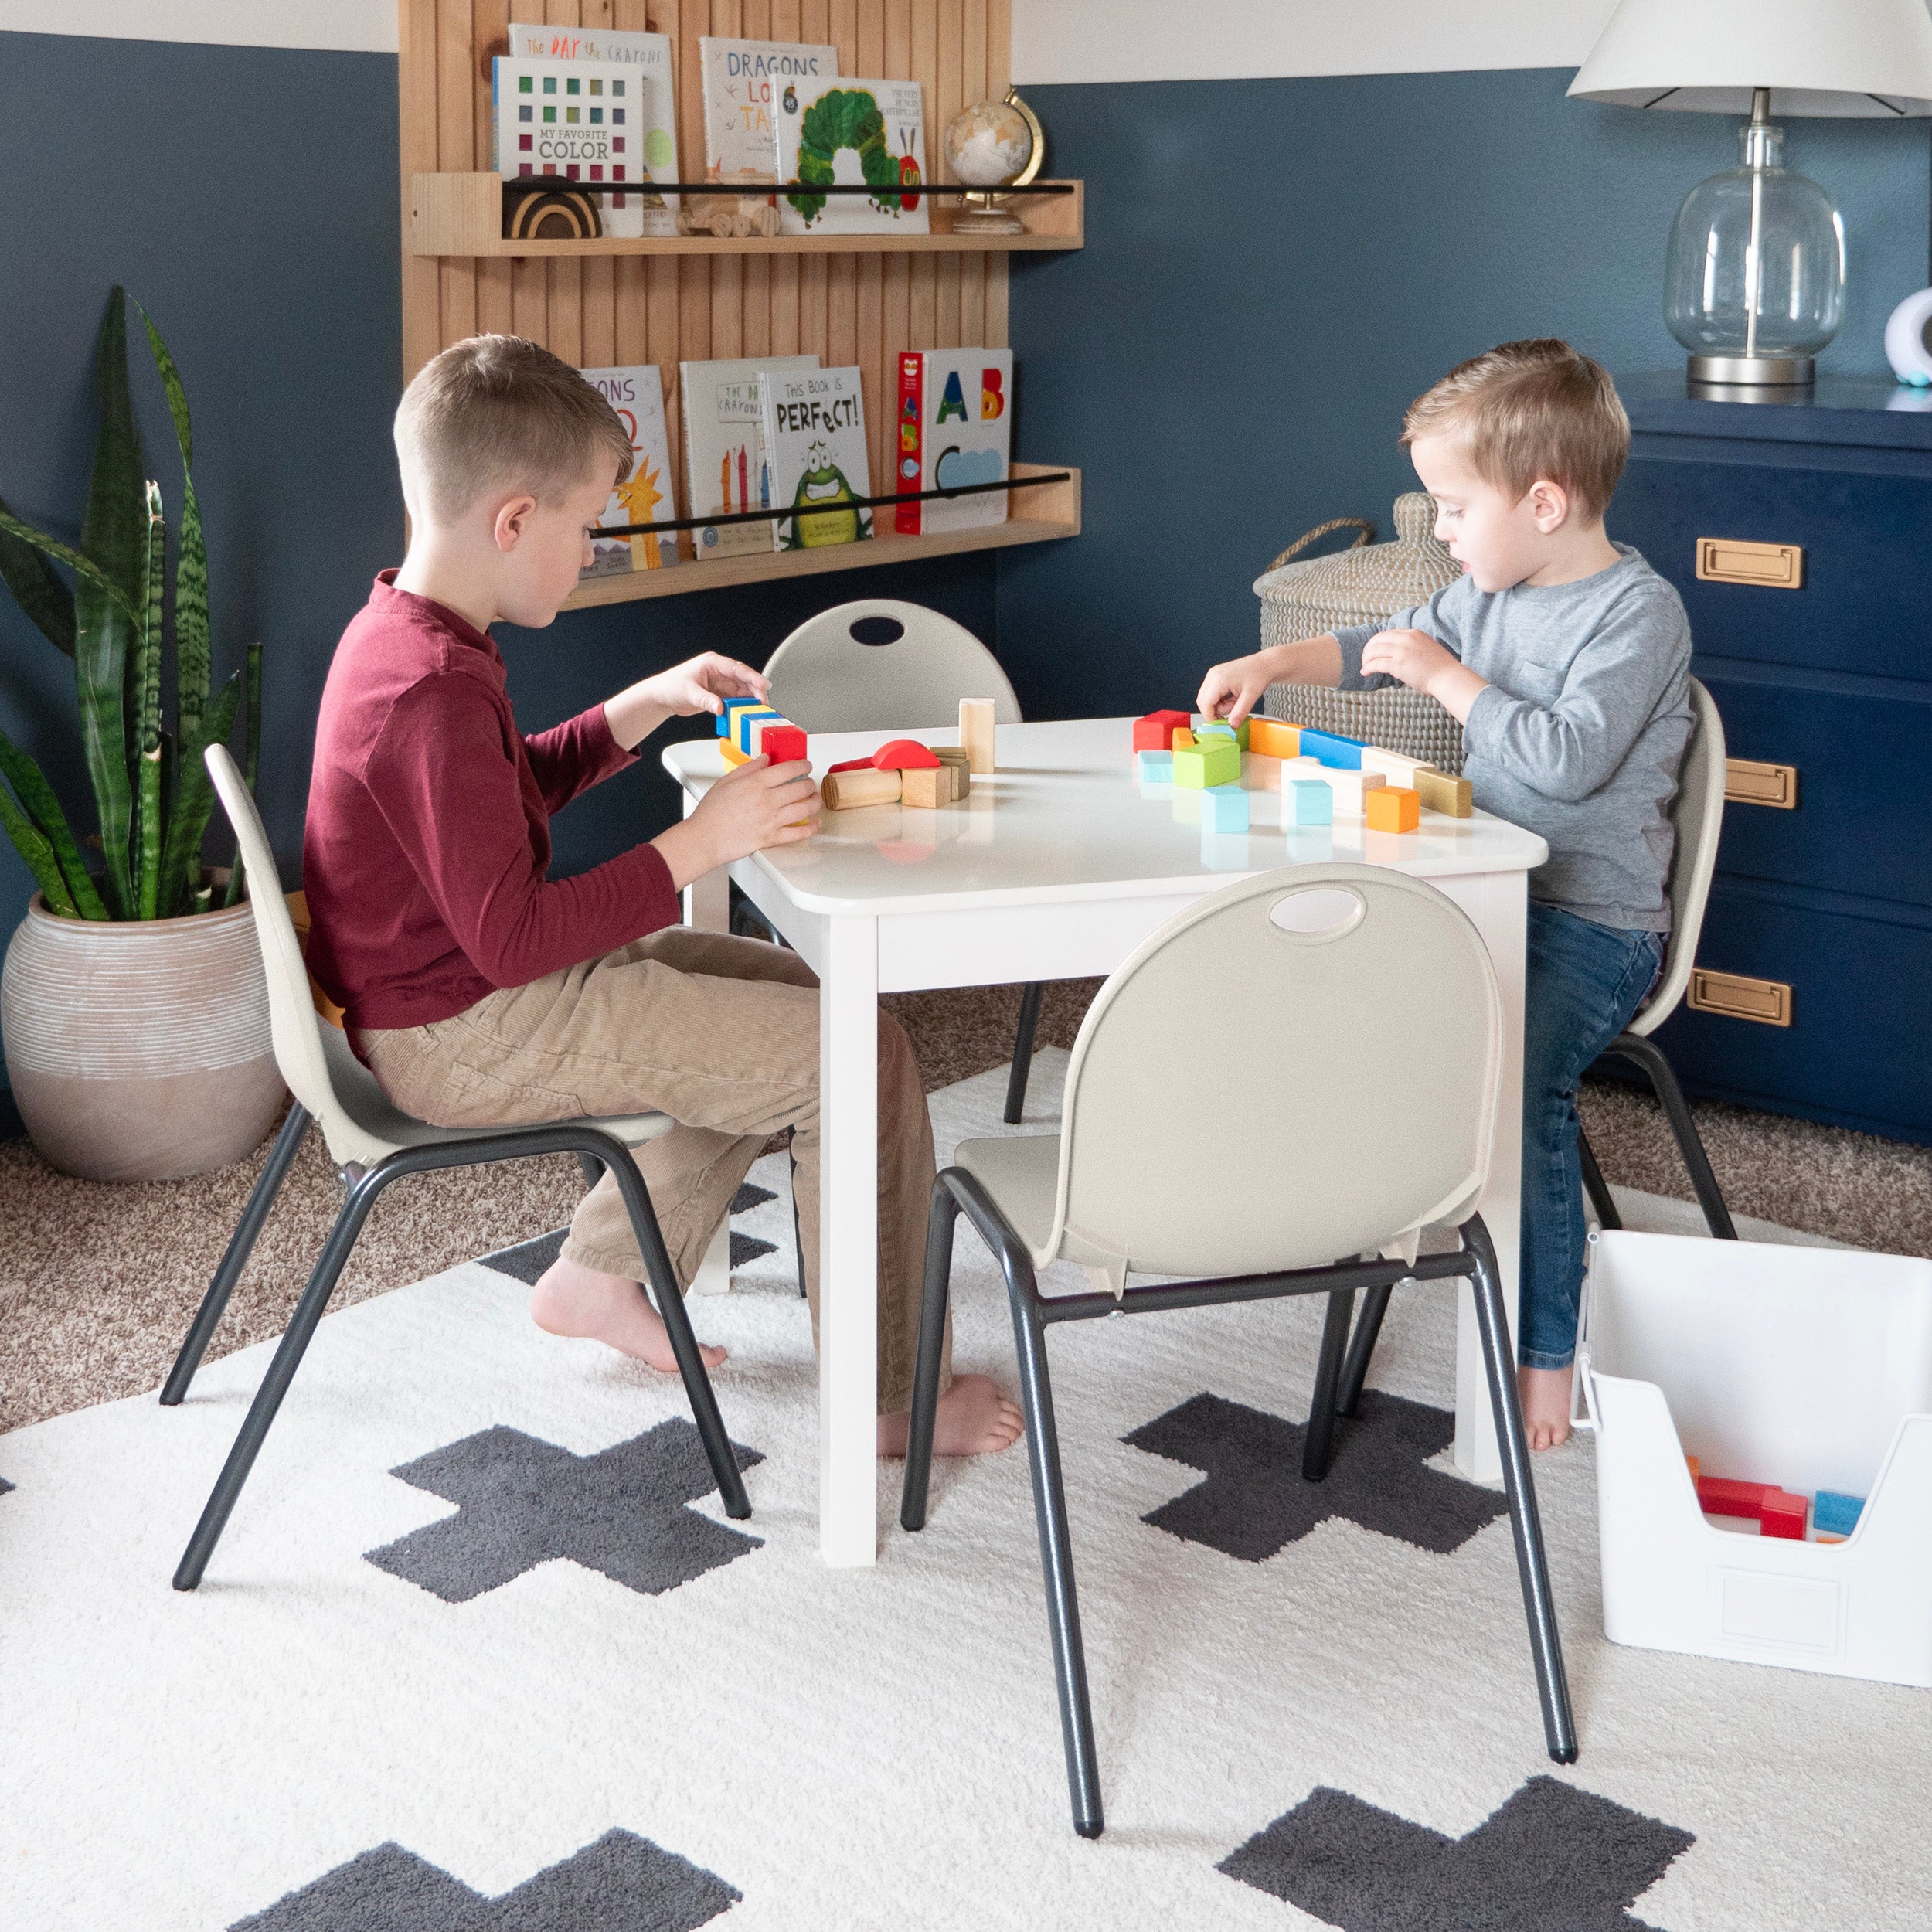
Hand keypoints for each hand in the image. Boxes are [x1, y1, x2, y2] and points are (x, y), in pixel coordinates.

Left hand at [644, 651, 767, 719]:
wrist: (663, 696)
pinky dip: (742, 707)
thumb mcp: (689, 692)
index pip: (736, 668)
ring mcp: (721, 683)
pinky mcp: (720, 695)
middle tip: (764, 703)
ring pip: (742, 690)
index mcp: (712, 663)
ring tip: (759, 711)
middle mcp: (719, 672)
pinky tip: (747, 714)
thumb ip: (705, 700)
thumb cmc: (671, 686)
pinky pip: (736, 700)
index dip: (752, 676)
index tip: (763, 684)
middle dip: (756, 690)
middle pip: (744, 679)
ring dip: (751, 700)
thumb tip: (721, 707)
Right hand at [651, 756, 819, 889]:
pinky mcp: (772, 838)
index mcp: (755, 784)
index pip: (787, 769)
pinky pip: (798, 833)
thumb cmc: (711, 813)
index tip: (805, 764)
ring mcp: (771, 820)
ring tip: (816, 799)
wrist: (705, 838)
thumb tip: (764, 759)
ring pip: (804, 809)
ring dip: (815, 802)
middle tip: (810, 783)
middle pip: (800, 788)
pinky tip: (815, 824)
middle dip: (810, 783)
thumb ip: (749, 768)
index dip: (802, 765)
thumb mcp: (726, 781)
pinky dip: (811, 828)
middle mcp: (766, 801)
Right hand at [1196, 651, 1274, 728]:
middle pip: (1203, 702)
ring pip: (1207, 700)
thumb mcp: (1251, 696)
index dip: (1211, 717)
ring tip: (1236, 701)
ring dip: (1220, 706)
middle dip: (1216, 711)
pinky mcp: (1215, 677)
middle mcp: (1212, 675)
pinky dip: (1221, 701)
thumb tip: (1231, 725)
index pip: (1205, 703)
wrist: (1264, 664)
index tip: (1222, 723)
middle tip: (1233, 711)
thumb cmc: (1259, 674)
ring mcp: (1213, 675)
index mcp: (1219, 679)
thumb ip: (1240, 712)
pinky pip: (1211, 695)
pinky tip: (1233, 697)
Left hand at [1359, 628, 1487, 722]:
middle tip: (1365, 658)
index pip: (1389, 633)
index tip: (1373, 650)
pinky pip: (1376, 663)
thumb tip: (1398, 655)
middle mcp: (1407, 639)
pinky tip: (1365, 672)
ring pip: (1374, 650)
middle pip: (1378, 639)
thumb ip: (1412, 647)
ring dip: (1366, 659)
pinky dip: (1368, 668)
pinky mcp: (1398, 664)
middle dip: (1368, 649)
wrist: (1448, 677)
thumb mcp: (1426, 648)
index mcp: (1414, 633)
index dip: (1377, 641)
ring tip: (1364, 666)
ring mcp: (1402, 651)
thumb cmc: (1440, 668)